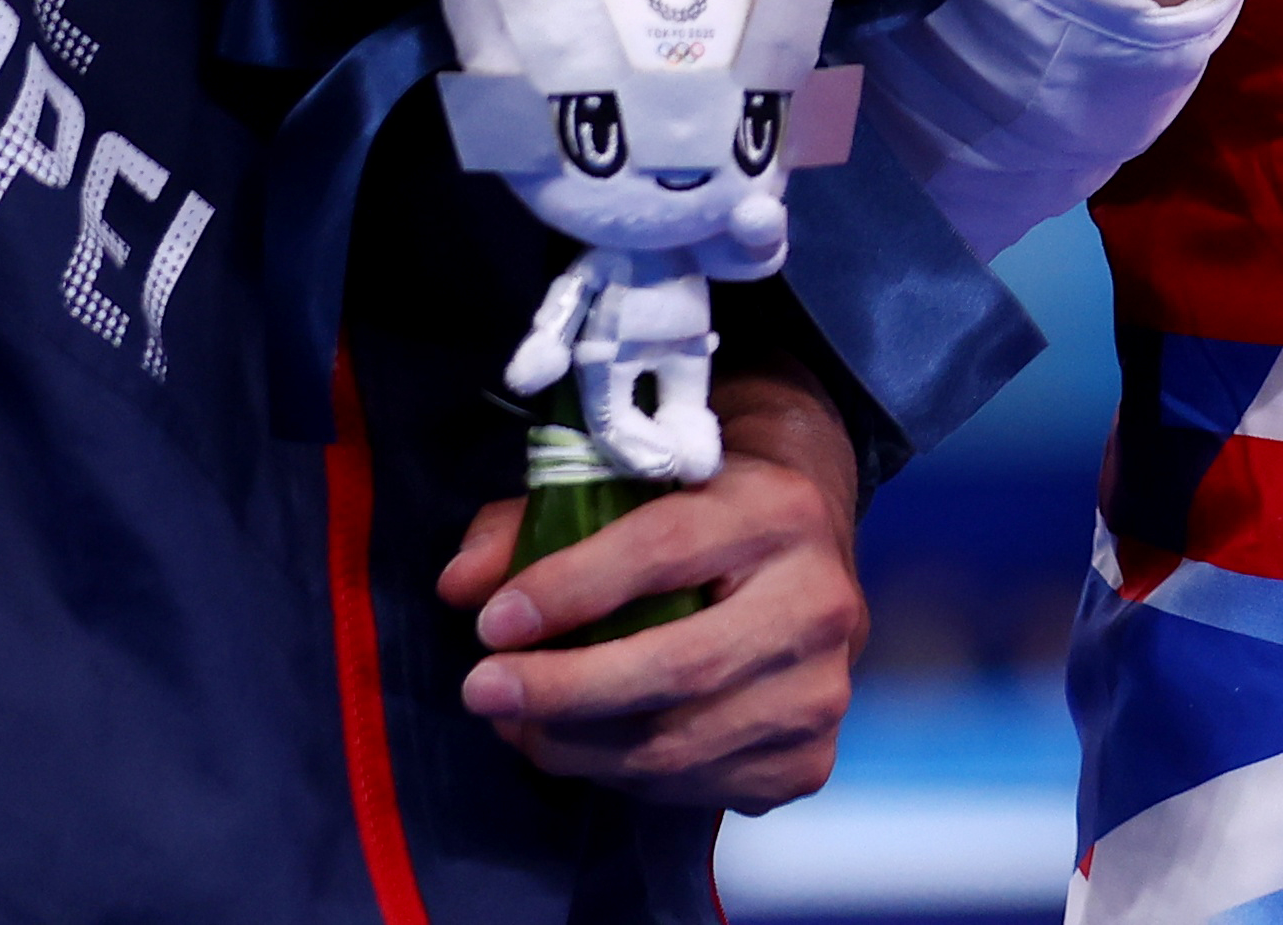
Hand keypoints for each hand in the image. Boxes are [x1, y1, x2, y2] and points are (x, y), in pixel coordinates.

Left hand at [442, 369, 867, 812]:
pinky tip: (587, 747)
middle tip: (482, 690)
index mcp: (779, 511)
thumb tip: (461, 585)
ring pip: (677, 745)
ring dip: (574, 746)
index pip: (667, 548)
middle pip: (680, 664)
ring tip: (517, 726)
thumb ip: (536, 524)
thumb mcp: (626, 491)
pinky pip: (692, 791)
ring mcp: (821, 692)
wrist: (801, 563)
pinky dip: (620, 779)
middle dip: (561, 689)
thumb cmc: (696, 519)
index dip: (571, 587)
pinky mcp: (806, 762)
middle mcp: (819, 602)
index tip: (492, 622)